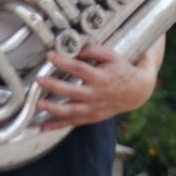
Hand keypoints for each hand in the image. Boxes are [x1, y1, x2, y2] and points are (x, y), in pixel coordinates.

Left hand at [36, 43, 158, 128]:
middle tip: (39, 80)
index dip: (63, 62)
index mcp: (101, 77)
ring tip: (39, 104)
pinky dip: (57, 125)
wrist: (137, 92)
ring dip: (53, 108)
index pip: (79, 68)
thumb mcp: (113, 57)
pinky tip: (42, 126)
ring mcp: (93, 107)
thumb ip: (95, 50)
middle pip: (72, 91)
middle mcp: (96, 93)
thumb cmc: (122, 71)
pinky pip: (73, 122)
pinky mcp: (92, 116)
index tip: (50, 56)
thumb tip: (76, 49)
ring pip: (71, 110)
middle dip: (54, 86)